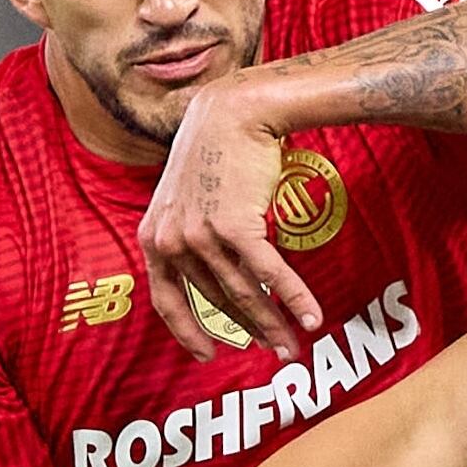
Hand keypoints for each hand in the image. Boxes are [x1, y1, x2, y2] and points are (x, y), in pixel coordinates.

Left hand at [143, 77, 325, 360]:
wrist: (235, 111)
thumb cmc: (216, 151)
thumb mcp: (185, 196)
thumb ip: (189, 233)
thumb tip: (212, 270)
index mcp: (154, 236)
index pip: (166, 299)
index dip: (187, 332)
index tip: (207, 355)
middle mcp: (172, 240)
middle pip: (215, 301)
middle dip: (248, 331)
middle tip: (275, 353)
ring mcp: (200, 234)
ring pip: (243, 293)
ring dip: (273, 324)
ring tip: (295, 345)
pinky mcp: (233, 226)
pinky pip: (268, 274)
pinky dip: (293, 299)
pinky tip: (311, 318)